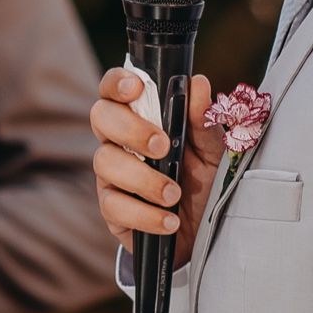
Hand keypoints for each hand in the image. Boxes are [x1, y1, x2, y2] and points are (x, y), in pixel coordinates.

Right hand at [91, 69, 226, 259]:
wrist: (206, 230)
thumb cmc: (205, 179)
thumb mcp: (212, 149)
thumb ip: (203, 119)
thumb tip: (199, 83)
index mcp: (140, 117)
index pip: (115, 89)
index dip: (118, 82)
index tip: (136, 88)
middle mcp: (119, 142)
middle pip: (100, 117)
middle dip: (130, 129)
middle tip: (162, 146)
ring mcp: (111, 175)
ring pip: (105, 163)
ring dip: (142, 179)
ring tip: (174, 194)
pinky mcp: (113, 210)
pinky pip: (114, 207)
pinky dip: (145, 214)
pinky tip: (169, 221)